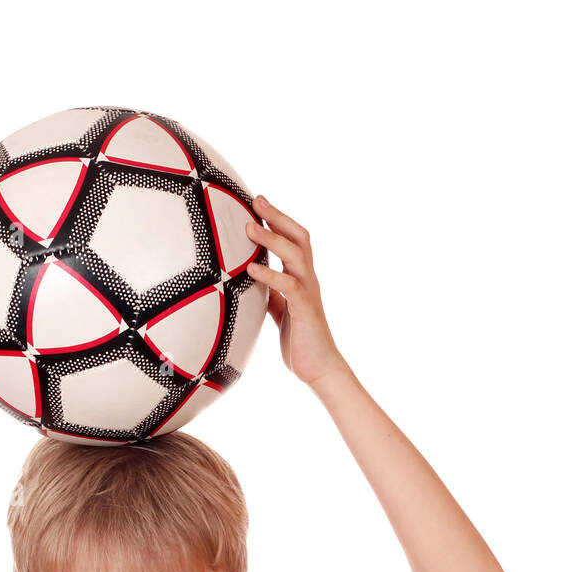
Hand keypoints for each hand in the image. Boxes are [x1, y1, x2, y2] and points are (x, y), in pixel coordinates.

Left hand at [245, 196, 342, 389]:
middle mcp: (308, 280)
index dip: (278, 220)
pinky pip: (288, 286)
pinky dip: (269, 276)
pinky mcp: (305, 310)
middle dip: (277, 217)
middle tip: (256, 200)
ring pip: (295, 255)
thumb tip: (253, 283)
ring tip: (249, 227)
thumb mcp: (282, 314)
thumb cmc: (301, 344)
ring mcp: (309, 293)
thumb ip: (273, 296)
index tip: (258, 202)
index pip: (294, 240)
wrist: (321, 371)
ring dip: (272, 239)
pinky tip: (251, 270)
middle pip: (298, 238)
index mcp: (302, 279)